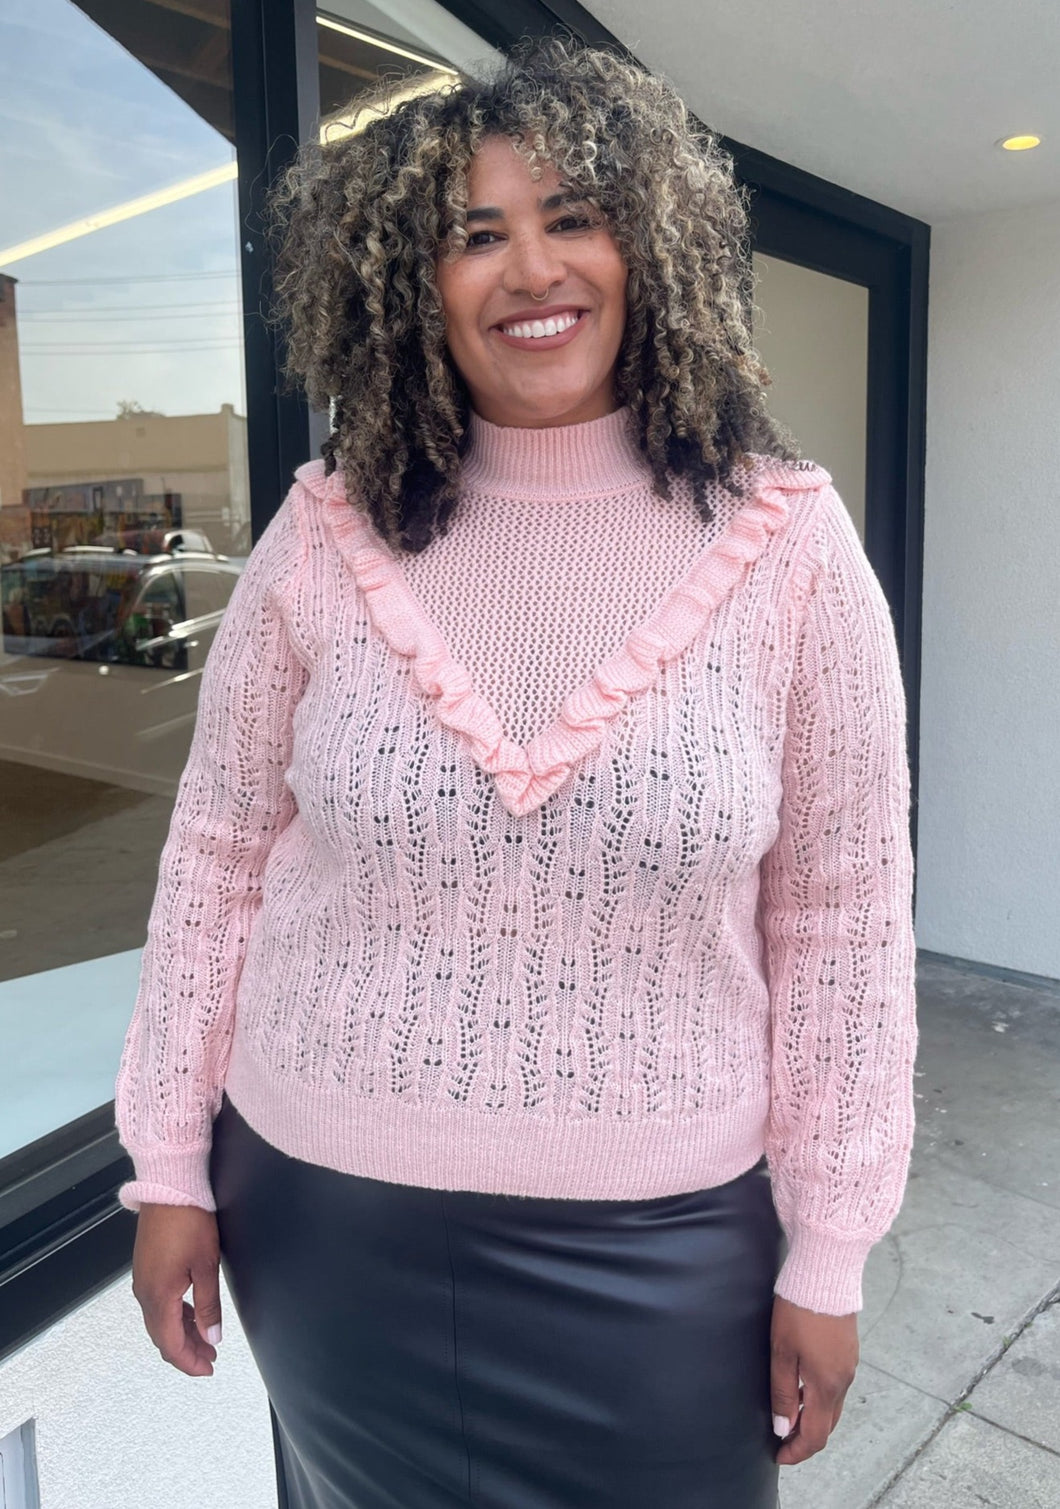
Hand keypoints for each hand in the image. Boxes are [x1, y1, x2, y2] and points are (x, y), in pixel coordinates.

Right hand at [131, 1203, 222, 1376]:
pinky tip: (191, 1313)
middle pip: (163, 1336)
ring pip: (160, 1321)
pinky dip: (175, 1316)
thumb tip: (212, 1336)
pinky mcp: (147, 1269)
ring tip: (205, 1339)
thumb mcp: (206, 1265)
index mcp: (158, 1296)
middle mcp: (145, 1293)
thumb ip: (208, 1305)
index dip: (189, 1361)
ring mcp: (143, 1280)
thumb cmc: (188, 1221)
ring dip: (181, 1333)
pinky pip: (158, 1304)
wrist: (170, 1188)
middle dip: (186, 1351)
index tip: (207, 1369)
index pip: (171, 1344)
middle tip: (209, 1358)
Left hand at [770, 1294, 858, 1464]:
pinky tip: (803, 1388)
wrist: (826, 1273)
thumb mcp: (782, 1352)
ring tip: (789, 1416)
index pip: (816, 1435)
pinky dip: (821, 1398)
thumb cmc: (799, 1310)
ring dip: (814, 1417)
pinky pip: (836, 1386)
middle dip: (806, 1438)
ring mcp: (849, 1365)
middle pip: (828, 1424)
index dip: (797, 1451)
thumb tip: (784, 1428)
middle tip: (781, 1440)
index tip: (778, 1456)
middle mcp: (844, 1379)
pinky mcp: (849, 1351)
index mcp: (827, 1385)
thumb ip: (783, 1392)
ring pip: (833, 1405)